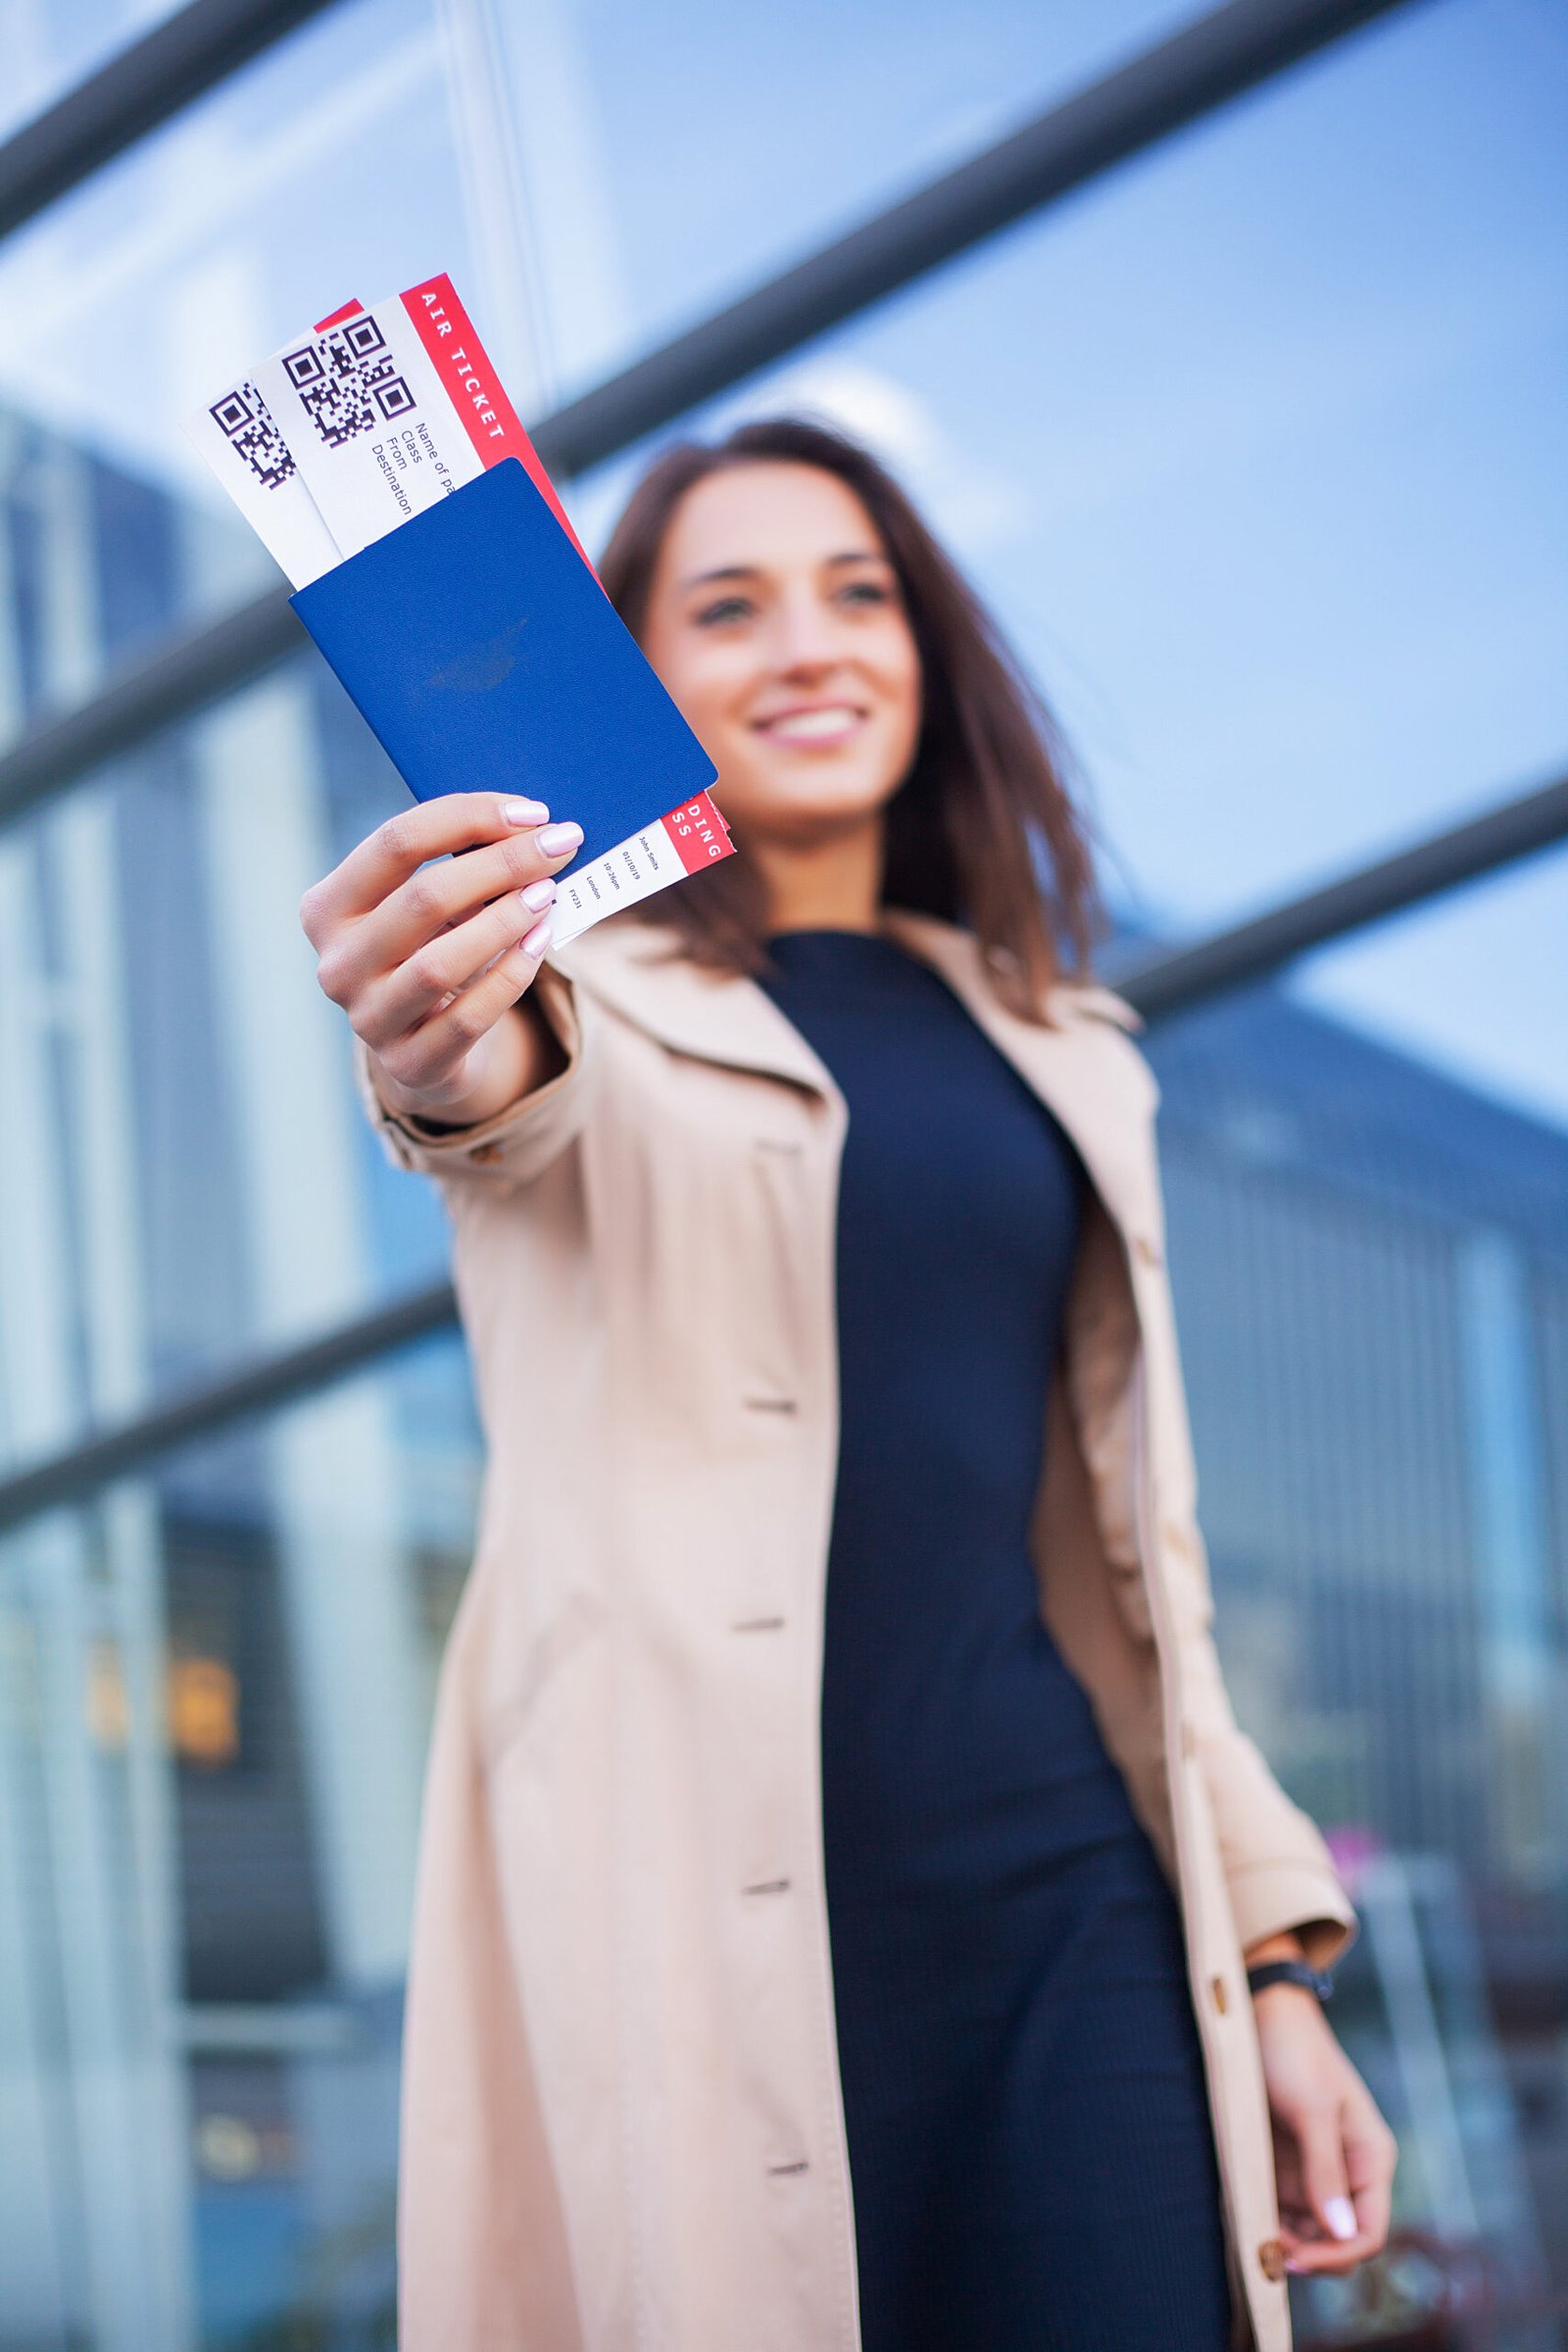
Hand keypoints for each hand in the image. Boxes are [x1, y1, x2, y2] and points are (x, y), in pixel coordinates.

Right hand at [301, 792, 581, 1120]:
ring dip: (506, 920)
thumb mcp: (425, 907)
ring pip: (442, 963)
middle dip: (502, 863)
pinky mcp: (409, 1063)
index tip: (532, 812)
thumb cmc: (428, 951)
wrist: (421, 1045)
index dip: (469, 817)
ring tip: (548, 894)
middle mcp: (336, 963)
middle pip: (424, 896)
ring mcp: (368, 1018)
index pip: (396, 842)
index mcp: (327, 908)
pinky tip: (541, 942)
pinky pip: (469, 1017)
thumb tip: (531, 829)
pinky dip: (512, 974)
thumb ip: (457, 864)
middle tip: (558, 846)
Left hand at [1253, 1979, 1396, 2275]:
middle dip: (1308, 2252)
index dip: (1336, 2255)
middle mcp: (1348, 2171)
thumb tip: (1342, 2232)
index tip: (1295, 2259)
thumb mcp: (1311, 2107)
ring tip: (1250, 2229)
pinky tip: (1245, 2213)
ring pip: (1308, 2232)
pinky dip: (1267, 2219)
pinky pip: (1282, 2210)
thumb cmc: (1293, 2050)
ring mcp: (1315, 2170)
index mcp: (1370, 2158)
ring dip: (1284, 2240)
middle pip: (1338, 2241)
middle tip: (1265, 2246)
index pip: (1368, 2232)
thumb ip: (1325, 2169)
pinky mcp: (1285, 2165)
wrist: (1259, 2009)